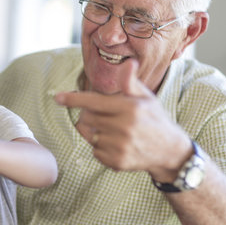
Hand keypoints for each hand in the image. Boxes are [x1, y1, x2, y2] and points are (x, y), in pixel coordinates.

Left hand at [55, 59, 190, 178]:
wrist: (169, 151)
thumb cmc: (153, 119)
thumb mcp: (145, 98)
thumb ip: (131, 82)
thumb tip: (128, 62)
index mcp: (130, 108)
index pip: (93, 101)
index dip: (73, 99)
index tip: (57, 97)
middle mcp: (125, 127)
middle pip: (87, 119)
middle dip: (90, 116)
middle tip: (105, 116)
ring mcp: (120, 146)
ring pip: (90, 136)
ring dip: (96, 132)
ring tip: (114, 131)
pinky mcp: (117, 162)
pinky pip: (95, 151)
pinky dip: (101, 148)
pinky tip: (118, 145)